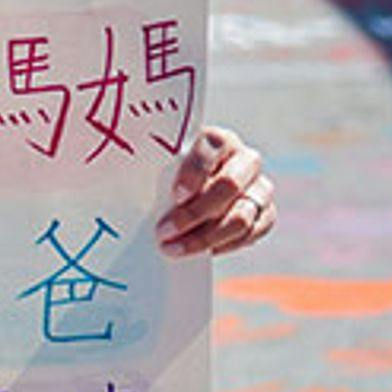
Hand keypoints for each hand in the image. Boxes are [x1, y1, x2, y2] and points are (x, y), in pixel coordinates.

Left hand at [156, 126, 274, 256]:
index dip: (195, 171)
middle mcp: (245, 159)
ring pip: (242, 215)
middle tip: (164, 231)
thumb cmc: (167, 178)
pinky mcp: (266, 213)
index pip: (213, 146)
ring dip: (206, 236)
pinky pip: (253, 232)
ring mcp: (260, 187)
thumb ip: (150, 172)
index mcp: (219, 140)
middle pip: (230, 185)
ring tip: (175, 248)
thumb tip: (126, 183)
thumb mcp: (157, 168)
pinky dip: (226, 245)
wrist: (189, 198)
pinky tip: (202, 251)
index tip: (175, 196)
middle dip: (195, 213)